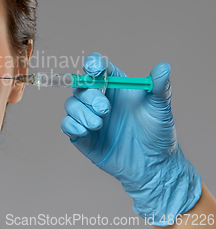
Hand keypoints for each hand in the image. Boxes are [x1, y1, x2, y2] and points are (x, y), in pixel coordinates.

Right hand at [61, 52, 201, 225]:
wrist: (152, 165)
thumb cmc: (157, 133)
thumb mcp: (159, 108)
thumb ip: (159, 87)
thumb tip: (164, 67)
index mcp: (114, 86)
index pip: (97, 68)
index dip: (92, 64)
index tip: (95, 70)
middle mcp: (98, 98)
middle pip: (81, 86)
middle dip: (90, 96)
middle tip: (105, 109)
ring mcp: (88, 116)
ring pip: (71, 104)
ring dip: (81, 112)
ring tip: (98, 124)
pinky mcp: (81, 135)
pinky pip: (66, 125)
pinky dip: (72, 125)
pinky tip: (86, 131)